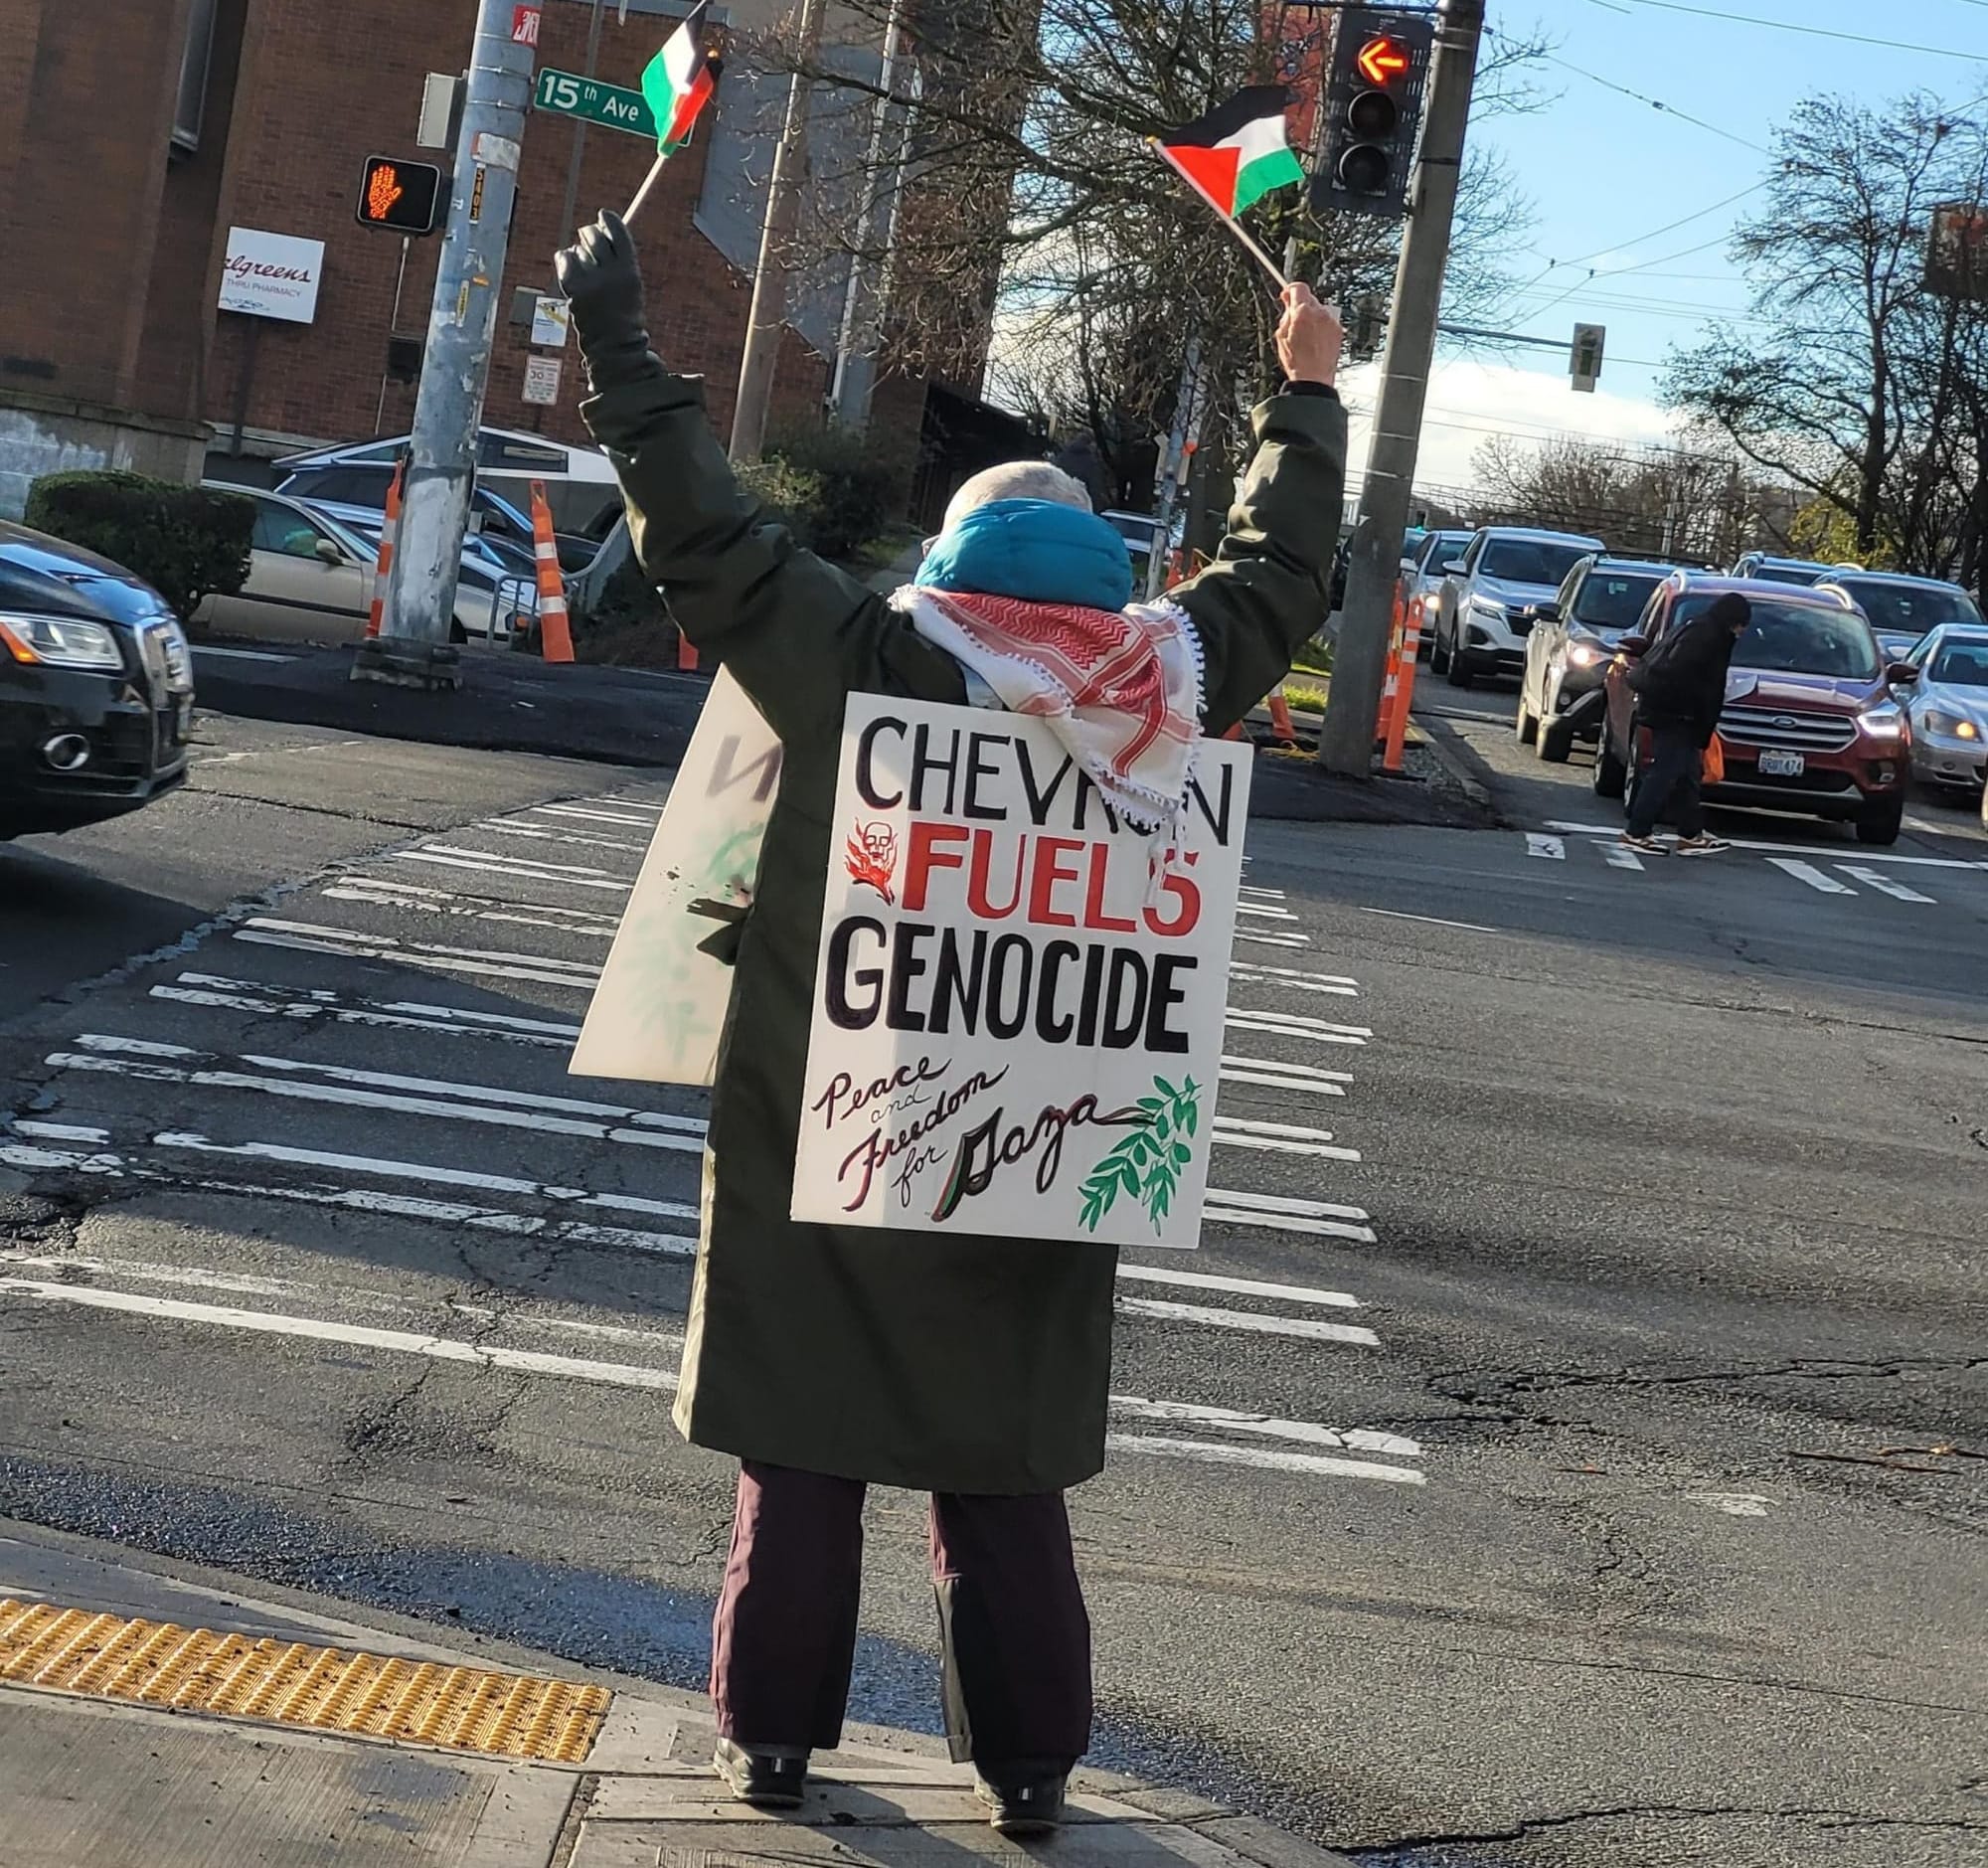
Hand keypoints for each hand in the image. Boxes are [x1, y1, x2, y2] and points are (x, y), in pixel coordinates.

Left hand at [554, 211, 653, 387]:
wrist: (614, 345)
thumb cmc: (624, 315)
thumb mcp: (631, 285)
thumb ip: (620, 258)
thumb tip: (601, 226)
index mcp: (630, 271)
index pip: (618, 232)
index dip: (608, 219)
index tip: (603, 215)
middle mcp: (611, 274)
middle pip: (595, 236)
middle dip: (590, 234)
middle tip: (588, 236)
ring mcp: (591, 282)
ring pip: (579, 249)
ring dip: (580, 254)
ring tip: (586, 269)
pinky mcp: (574, 289)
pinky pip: (565, 259)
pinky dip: (566, 260)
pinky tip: (571, 267)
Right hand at [1276, 283, 1342, 388]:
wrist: (1314, 378)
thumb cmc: (1297, 361)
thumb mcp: (1282, 335)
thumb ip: (1286, 314)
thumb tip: (1288, 301)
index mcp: (1303, 312)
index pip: (1299, 287)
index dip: (1291, 290)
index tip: (1287, 294)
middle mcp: (1319, 312)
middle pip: (1309, 298)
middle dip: (1301, 306)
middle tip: (1294, 320)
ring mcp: (1330, 320)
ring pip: (1319, 309)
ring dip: (1312, 316)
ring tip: (1305, 335)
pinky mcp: (1338, 329)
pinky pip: (1327, 320)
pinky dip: (1321, 326)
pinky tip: (1315, 340)